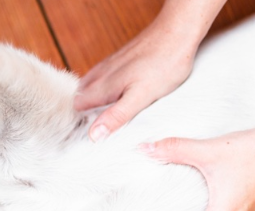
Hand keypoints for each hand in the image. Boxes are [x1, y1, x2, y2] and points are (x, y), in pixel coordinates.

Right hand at [75, 21, 197, 140]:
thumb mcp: (141, 97)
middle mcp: (100, 75)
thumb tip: (94, 135)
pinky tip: (125, 94)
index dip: (84, 123)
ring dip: (99, 102)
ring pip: (92, 89)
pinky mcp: (119, 61)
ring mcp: (108, 66)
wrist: (177, 31)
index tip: (97, 135)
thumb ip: (116, 116)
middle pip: (82, 99)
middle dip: (89, 113)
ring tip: (116, 113)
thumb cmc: (164, 63)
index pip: (77, 109)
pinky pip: (105, 80)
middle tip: (108, 127)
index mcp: (101, 86)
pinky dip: (109, 90)